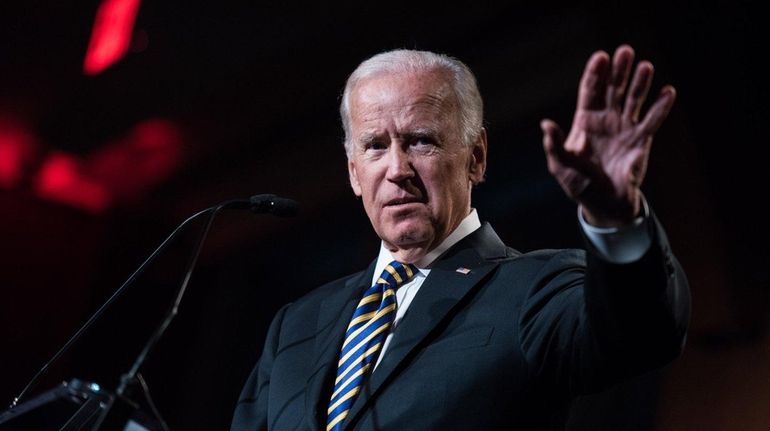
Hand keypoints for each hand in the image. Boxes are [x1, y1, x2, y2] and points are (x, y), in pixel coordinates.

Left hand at [541, 45, 675, 226]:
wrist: (604, 205)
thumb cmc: (579, 184)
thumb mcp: (561, 166)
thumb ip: (554, 145)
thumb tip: (546, 124)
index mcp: (585, 122)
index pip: (590, 91)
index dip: (595, 74)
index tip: (601, 57)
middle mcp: (606, 120)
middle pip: (613, 89)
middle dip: (619, 70)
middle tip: (625, 51)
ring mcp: (624, 128)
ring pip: (633, 100)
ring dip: (640, 83)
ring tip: (646, 66)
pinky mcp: (641, 141)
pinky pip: (652, 121)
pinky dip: (661, 107)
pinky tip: (668, 91)